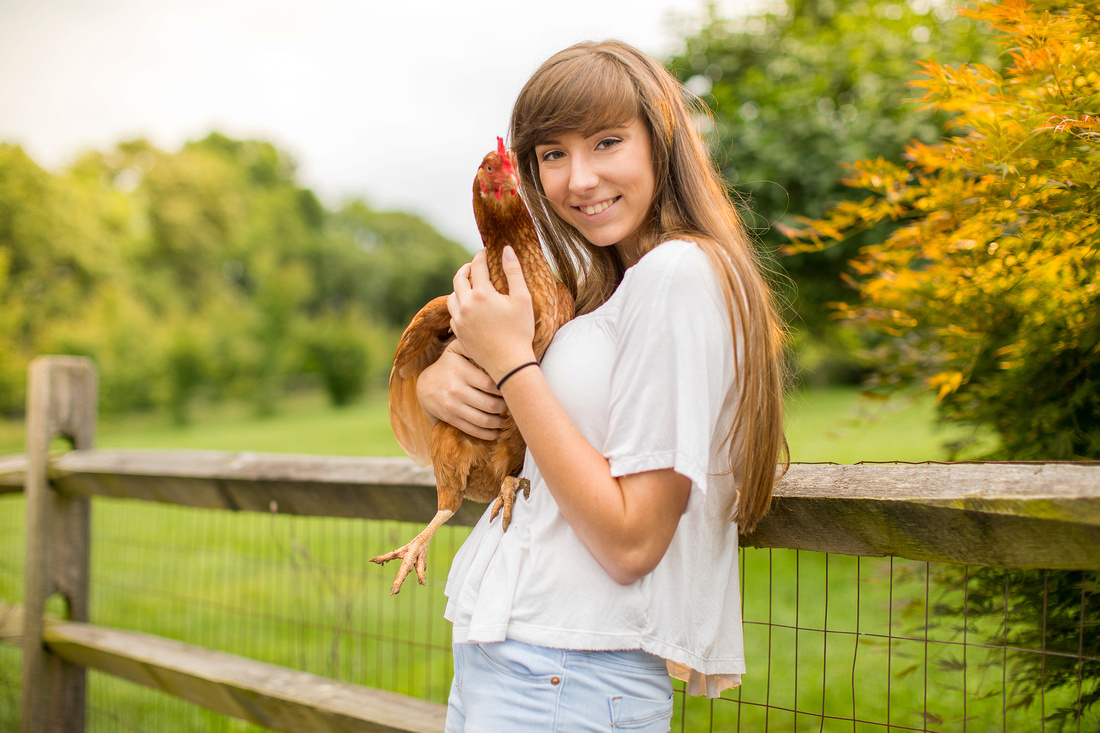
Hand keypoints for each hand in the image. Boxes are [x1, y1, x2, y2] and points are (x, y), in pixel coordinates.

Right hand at [416, 341, 504, 439]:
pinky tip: (498, 432)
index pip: (490, 384)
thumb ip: (470, 344)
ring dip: (499, 422)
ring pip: (484, 420)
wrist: (425, 386)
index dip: (505, 388)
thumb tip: (488, 340)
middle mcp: (456, 390)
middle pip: (491, 404)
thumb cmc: (447, 366)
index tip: (511, 388)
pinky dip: (488, 434)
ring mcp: (453, 406)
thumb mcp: (455, 350)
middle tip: (512, 404)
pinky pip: (473, 430)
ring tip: (506, 418)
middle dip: (505, 407)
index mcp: (461, 371)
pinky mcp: (451, 419)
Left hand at [448, 247, 535, 383]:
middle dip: (467, 268)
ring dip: (460, 287)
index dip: (482, 255)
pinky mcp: (458, 333)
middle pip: (459, 278)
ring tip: (470, 286)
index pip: (478, 265)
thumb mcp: (522, 299)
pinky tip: (468, 308)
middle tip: (475, 266)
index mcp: (481, 293)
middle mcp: (466, 304)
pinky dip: (459, 306)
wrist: (509, 363)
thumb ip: (514, 271)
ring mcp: (459, 320)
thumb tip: (506, 249)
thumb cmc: (520, 331)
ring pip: (452, 296)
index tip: (487, 251)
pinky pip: (453, 314)